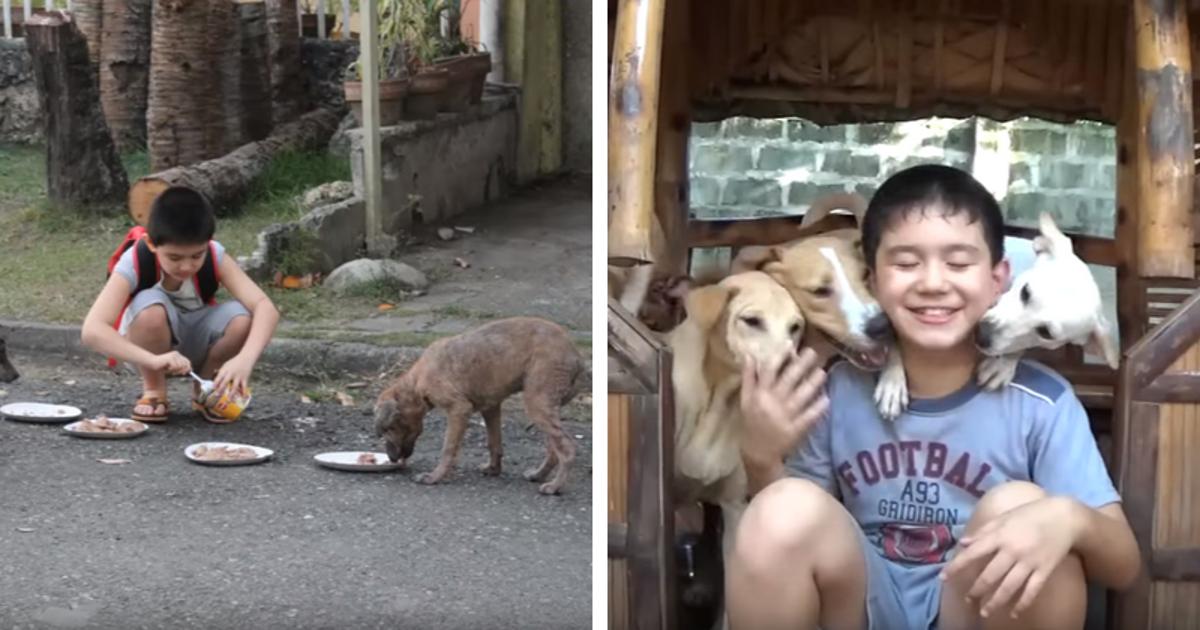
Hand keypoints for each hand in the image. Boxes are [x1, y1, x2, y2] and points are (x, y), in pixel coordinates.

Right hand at [152, 351, 191, 375]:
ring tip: (169, 370)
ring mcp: (173, 355)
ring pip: (180, 366)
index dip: (188, 368)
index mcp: (177, 354)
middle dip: (182, 370)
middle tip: (175, 373)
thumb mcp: (172, 367)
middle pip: (185, 364)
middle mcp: (176, 354)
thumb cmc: (162, 366)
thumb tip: (189, 370)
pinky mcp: (170, 358)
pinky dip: (171, 369)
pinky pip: (175, 367)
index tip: (186, 373)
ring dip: (175, 370)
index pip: (187, 361)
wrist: (151, 362)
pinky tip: (167, 368)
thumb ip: (180, 367)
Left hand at [213, 353, 253, 394]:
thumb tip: (215, 381)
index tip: (213, 388)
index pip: (219, 376)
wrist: (246, 357)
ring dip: (231, 393)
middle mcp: (232, 373)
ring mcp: (239, 376)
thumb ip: (221, 372)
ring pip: (234, 386)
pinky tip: (242, 397)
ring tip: (229, 399)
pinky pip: (244, 386)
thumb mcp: (226, 365)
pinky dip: (243, 392)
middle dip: (221, 389)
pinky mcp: (245, 378)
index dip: (216, 382)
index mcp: (225, 369)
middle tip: (217, 395)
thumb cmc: (234, 362)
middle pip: (225, 382)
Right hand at [739, 347, 828, 467]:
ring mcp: (786, 416)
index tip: (791, 344)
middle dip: (802, 364)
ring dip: (814, 383)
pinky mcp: (796, 429)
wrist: (757, 452)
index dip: (780, 356)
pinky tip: (827, 398)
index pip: (770, 370)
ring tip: (823, 371)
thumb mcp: (745, 399)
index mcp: (760, 394)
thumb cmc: (751, 422)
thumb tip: (750, 355)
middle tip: (814, 352)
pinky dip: (818, 407)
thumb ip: (748, 377)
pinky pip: (810, 416)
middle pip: (789, 379)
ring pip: (802, 396)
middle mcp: (773, 402)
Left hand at [941, 497, 1079, 618]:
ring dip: (995, 602)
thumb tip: (963, 542)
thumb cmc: (1030, 514)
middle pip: (990, 575)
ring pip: (1009, 587)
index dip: (957, 566)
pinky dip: (1023, 603)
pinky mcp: (1045, 570)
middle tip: (967, 600)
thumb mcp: (1004, 517)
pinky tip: (1014, 613)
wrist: (1065, 517)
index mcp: (999, 535)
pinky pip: (1032, 590)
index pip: (973, 553)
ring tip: (985, 612)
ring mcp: (1029, 562)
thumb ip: (983, 531)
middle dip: (976, 590)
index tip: (944, 577)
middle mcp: (1012, 551)